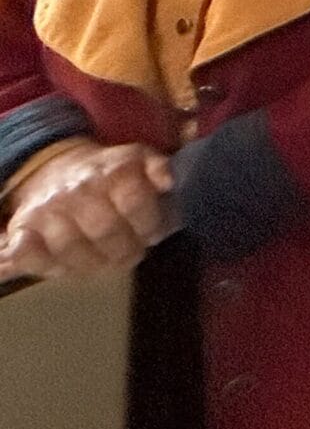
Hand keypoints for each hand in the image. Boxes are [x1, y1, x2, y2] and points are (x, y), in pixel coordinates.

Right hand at [0, 140, 173, 280]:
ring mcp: (47, 208)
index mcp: (113, 170)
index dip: (149, 225)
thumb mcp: (142, 162)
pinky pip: (28, 254)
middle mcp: (78, 188)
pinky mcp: (22, 228)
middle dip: (125, 251)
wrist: (57, 170)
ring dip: (93, 264)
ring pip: (70, 248)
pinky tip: (64, 265)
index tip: (153, 235)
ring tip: (105, 262)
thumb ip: (161, 170)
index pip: (135, 202)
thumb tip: (168, 182)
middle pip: (105, 230)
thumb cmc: (109, 176)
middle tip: (131, 255)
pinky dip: (45, 266)